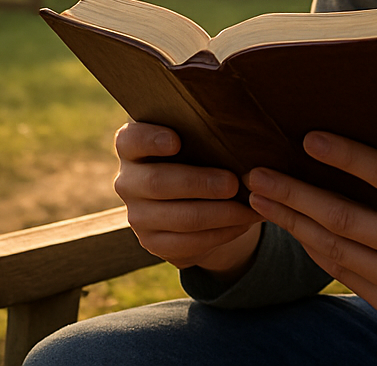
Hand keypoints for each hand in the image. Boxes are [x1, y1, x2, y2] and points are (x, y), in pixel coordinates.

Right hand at [112, 122, 262, 275]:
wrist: (191, 200)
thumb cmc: (196, 155)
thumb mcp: (193, 139)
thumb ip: (201, 133)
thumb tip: (237, 137)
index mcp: (131, 147)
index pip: (131, 140)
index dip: (150, 140)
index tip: (175, 141)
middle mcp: (128, 181)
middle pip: (158, 182)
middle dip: (200, 183)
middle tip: (233, 183)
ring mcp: (137, 215)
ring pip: (179, 217)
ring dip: (219, 214)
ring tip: (249, 207)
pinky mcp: (153, 242)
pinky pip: (188, 243)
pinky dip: (221, 233)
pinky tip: (242, 223)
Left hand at [246, 131, 376, 337]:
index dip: (345, 156)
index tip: (308, 138)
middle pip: (345, 218)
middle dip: (295, 194)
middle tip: (257, 174)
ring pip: (336, 249)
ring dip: (292, 222)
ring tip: (260, 199)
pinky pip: (344, 272)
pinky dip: (314, 247)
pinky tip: (293, 226)